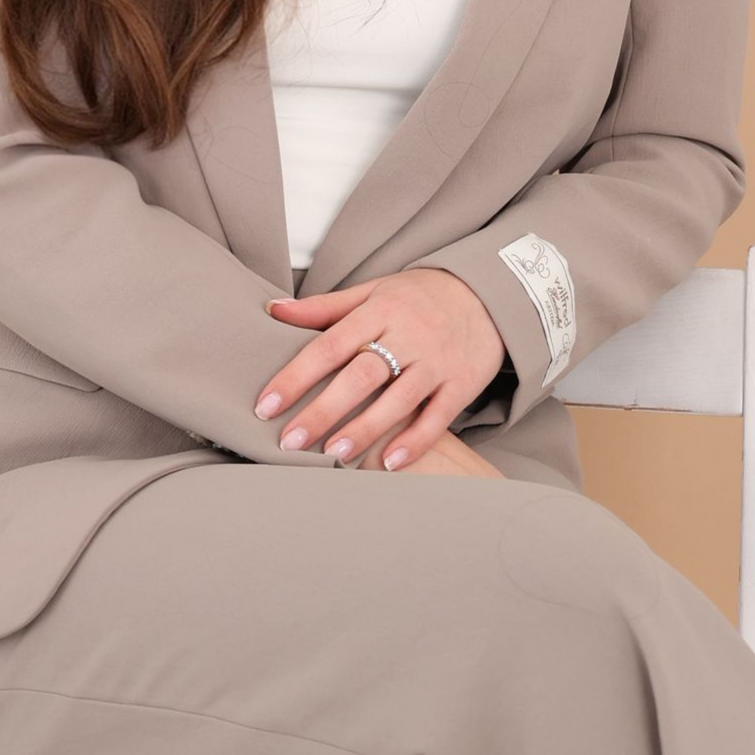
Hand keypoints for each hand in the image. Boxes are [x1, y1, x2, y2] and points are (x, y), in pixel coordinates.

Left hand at [255, 267, 506, 471]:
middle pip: (361, 375)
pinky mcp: (462, 382)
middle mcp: (408, 334)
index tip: (265, 404)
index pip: (330, 344)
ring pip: (398, 398)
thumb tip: (273, 310)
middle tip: (289, 441)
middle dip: (323, 410)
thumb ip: (326, 307)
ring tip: (333, 456)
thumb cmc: (419, 296)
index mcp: (379, 310)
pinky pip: (438, 416)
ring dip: (365, 429)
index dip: (296, 375)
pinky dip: (415, 441)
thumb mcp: (375, 291)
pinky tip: (389, 463)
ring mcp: (437, 360)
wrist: (488, 292)